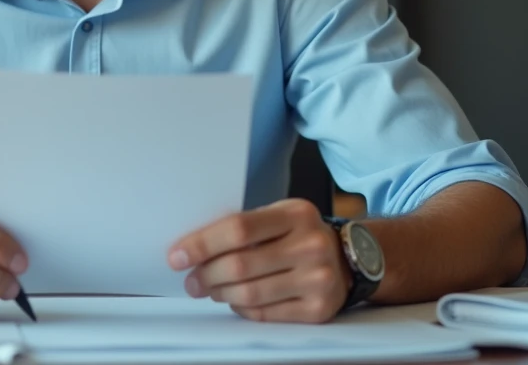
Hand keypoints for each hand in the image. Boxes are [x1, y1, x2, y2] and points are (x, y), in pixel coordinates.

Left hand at [167, 199, 349, 322]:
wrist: (350, 259)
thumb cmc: (300, 235)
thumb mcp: (280, 216)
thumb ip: (244, 227)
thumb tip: (193, 248)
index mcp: (296, 214)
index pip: (238, 228)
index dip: (202, 243)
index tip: (177, 255)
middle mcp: (310, 245)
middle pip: (240, 265)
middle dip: (206, 274)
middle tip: (190, 280)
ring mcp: (318, 279)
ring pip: (250, 294)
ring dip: (220, 293)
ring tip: (209, 289)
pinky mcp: (318, 309)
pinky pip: (265, 314)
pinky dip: (242, 308)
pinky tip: (235, 300)